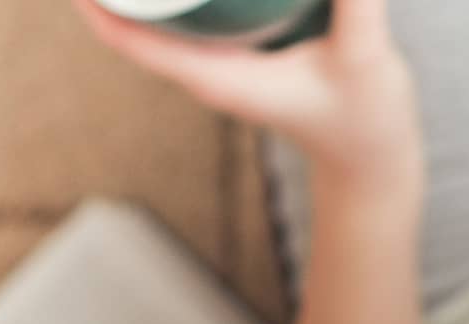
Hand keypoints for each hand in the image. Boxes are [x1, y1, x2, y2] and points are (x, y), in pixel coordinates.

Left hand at [74, 0, 421, 188]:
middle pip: (127, 19)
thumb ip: (359, 1)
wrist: (375, 163)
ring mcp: (219, 62)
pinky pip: (186, 13)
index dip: (93, 0)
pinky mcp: (237, 54)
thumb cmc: (366, 122)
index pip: (127, 35)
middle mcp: (206, 69)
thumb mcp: (364, 57)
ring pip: (153, 15)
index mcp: (216, 75)